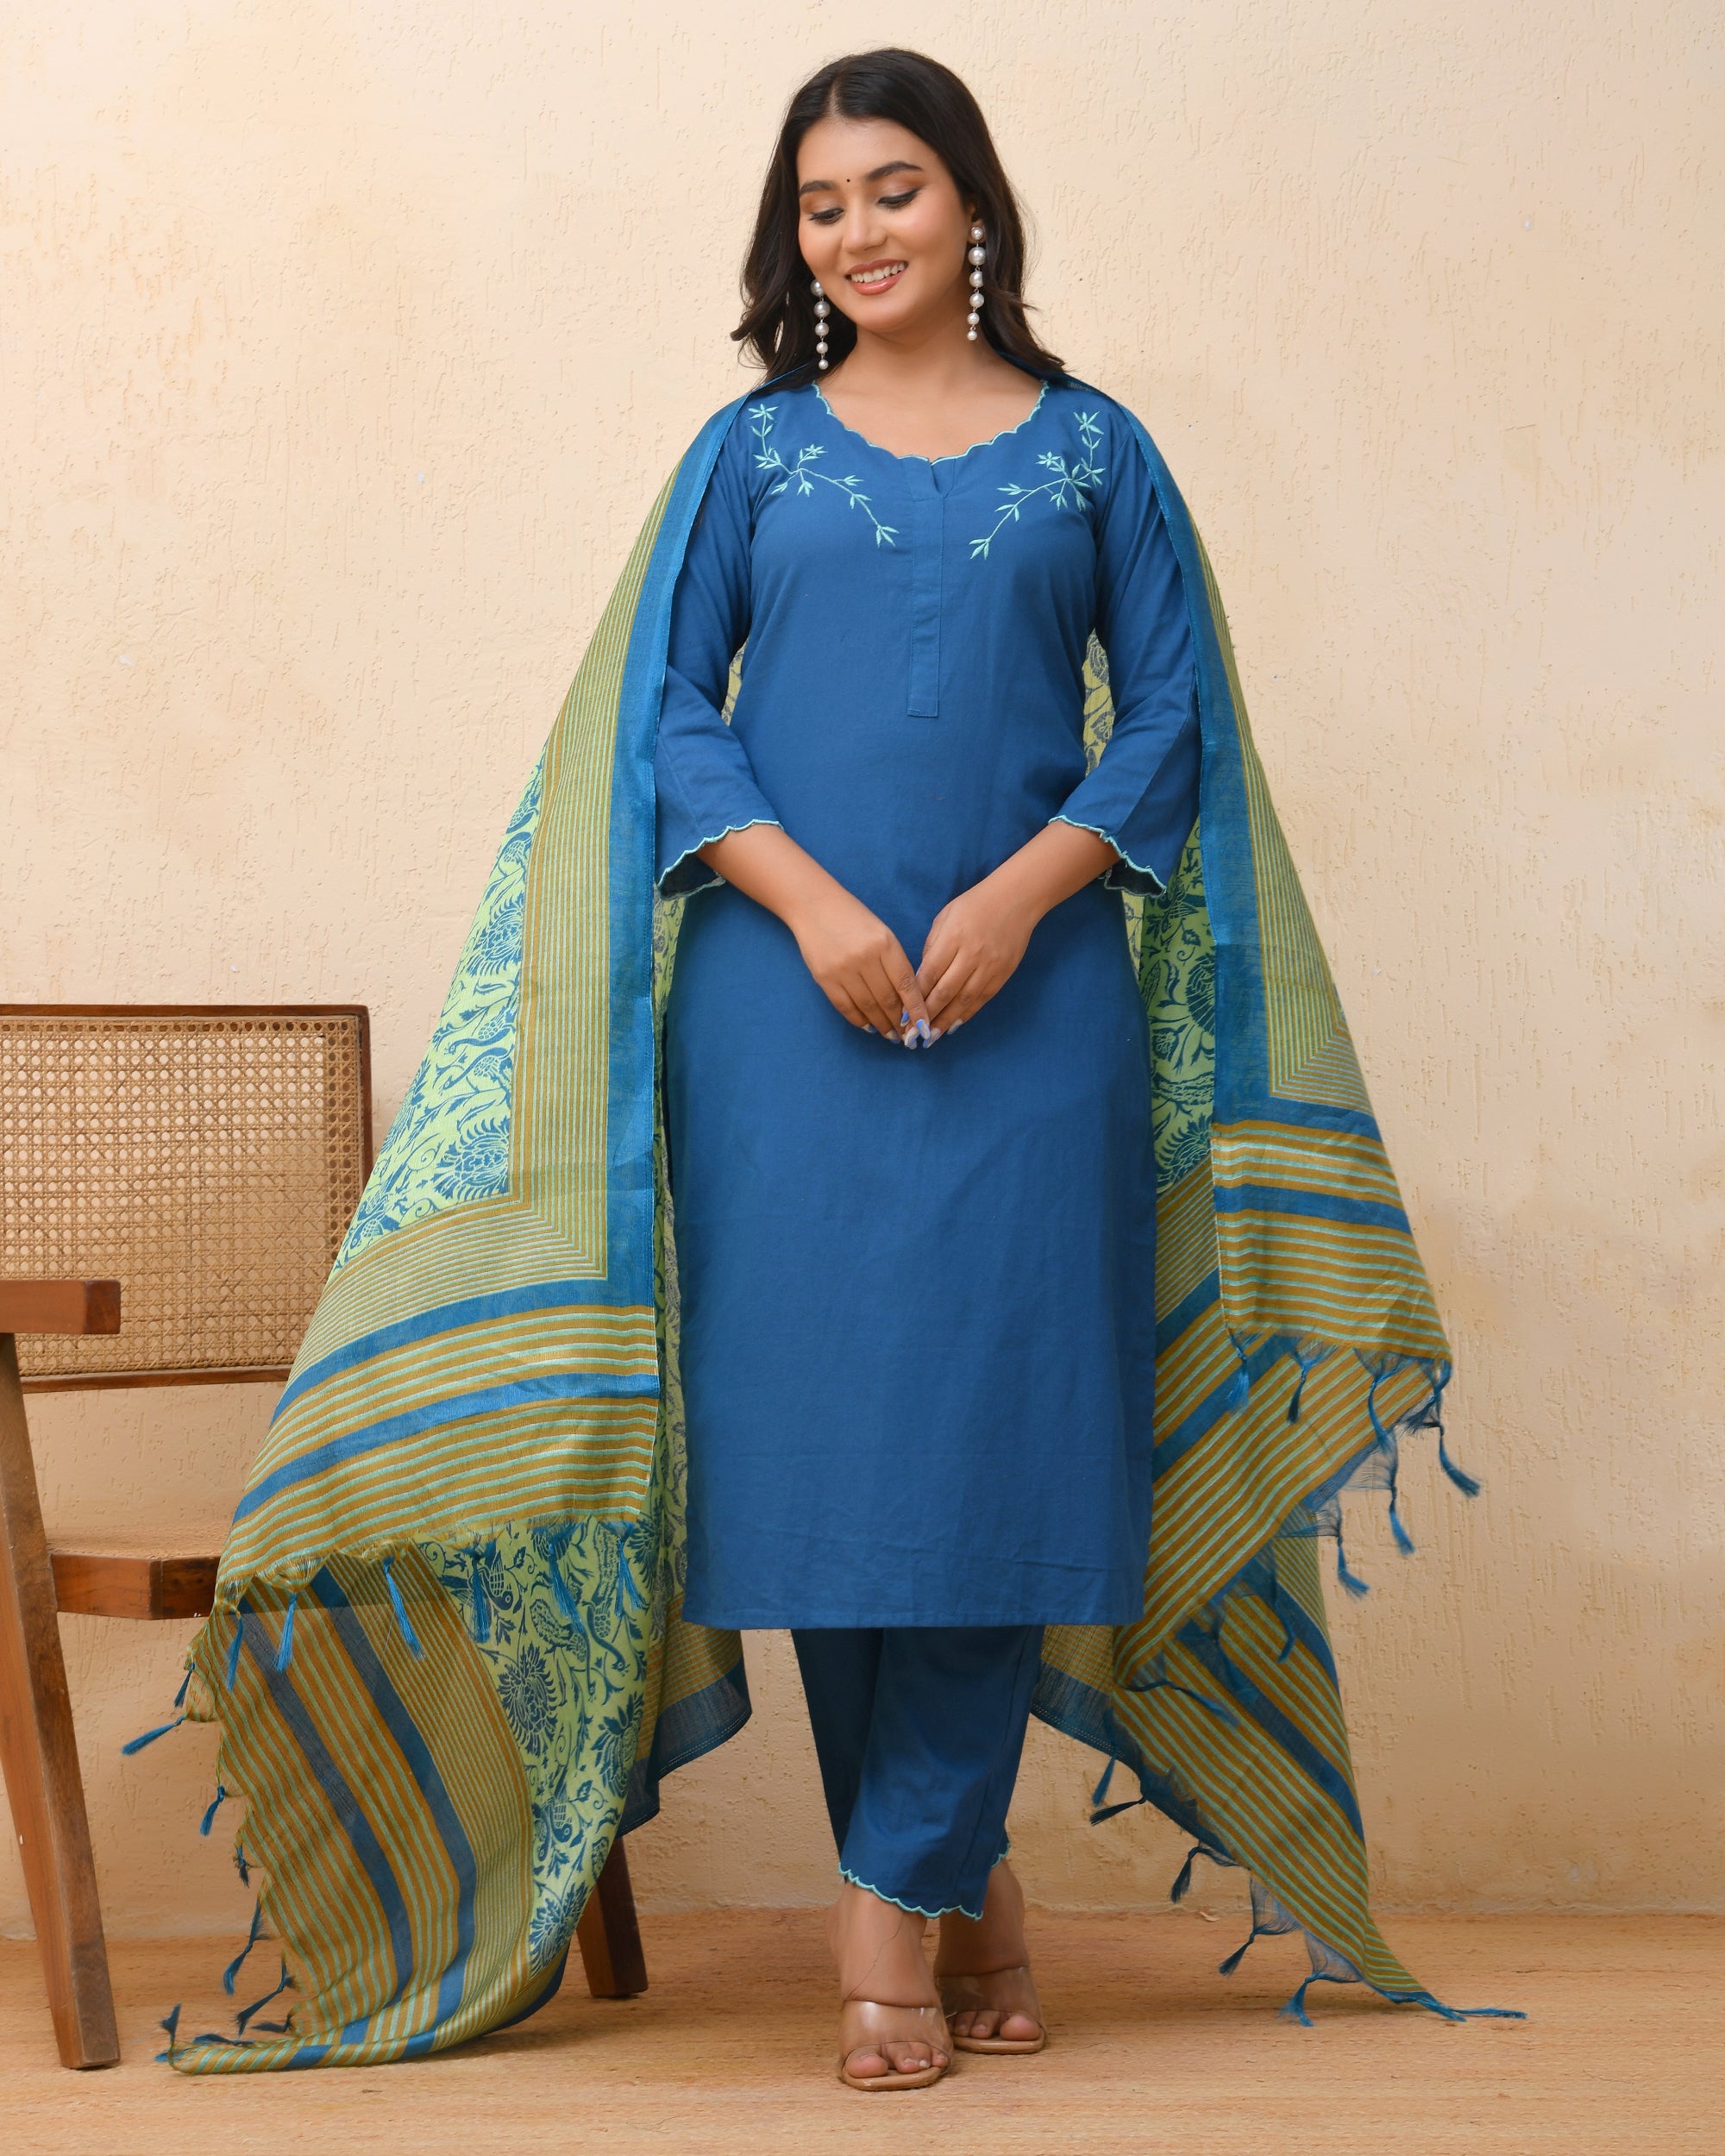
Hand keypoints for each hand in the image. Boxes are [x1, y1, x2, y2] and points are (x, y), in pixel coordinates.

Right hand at [787, 879, 931, 1045]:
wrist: (813, 905)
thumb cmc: (853, 918)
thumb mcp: (882, 933)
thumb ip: (894, 962)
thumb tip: (906, 1000)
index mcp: (885, 944)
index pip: (906, 984)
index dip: (916, 1010)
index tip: (924, 1027)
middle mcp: (865, 958)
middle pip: (888, 999)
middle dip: (900, 1022)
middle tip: (909, 1036)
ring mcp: (843, 969)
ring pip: (868, 1006)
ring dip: (882, 1024)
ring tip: (891, 1035)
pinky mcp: (825, 978)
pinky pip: (845, 1006)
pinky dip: (859, 1020)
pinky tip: (869, 1026)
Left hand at [915, 822, 1117, 1034]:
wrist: (1015, 900)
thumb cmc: (974, 905)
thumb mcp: (944, 918)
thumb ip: (932, 947)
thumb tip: (921, 977)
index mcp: (952, 938)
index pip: (929, 974)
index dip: (915, 997)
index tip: (902, 1014)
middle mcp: (971, 955)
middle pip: (945, 992)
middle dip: (927, 1015)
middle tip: (913, 1034)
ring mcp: (989, 966)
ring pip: (964, 1000)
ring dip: (945, 1021)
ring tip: (932, 1036)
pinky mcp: (1002, 974)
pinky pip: (981, 999)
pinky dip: (966, 1014)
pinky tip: (953, 1025)